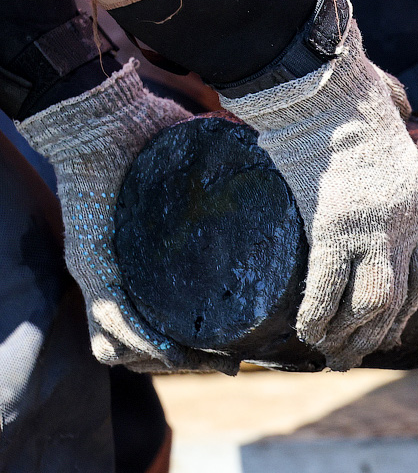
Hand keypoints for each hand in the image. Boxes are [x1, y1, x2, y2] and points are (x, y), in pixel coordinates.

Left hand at [17, 60, 237, 373]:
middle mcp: (114, 277)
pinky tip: (172, 347)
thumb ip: (223, 174)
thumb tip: (269, 159)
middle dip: (184, 360)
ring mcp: (100, 275)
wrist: (100, 111)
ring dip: (164, 360)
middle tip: (225, 357)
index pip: (154, 323)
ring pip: (123, 349)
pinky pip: (111, 323)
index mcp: (135, 260)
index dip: (189, 342)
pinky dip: (142, 341)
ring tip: (205, 355)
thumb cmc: (142, 132)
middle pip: (140, 349)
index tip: (230, 344)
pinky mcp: (92, 264)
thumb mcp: (192, 165)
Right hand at [220, 21, 417, 369]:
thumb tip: (397, 98)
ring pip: (372, 303)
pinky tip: (306, 333)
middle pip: (403, 296)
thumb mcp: (389, 116)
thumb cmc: (349, 95)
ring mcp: (373, 226)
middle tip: (354, 354)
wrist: (326, 83)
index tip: (396, 326)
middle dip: (380, 334)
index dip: (413, 306)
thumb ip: (399, 119)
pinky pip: (329, 287)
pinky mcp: (334, 225)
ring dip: (350, 336)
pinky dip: (317, 316)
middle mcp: (405, 220)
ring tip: (330, 354)